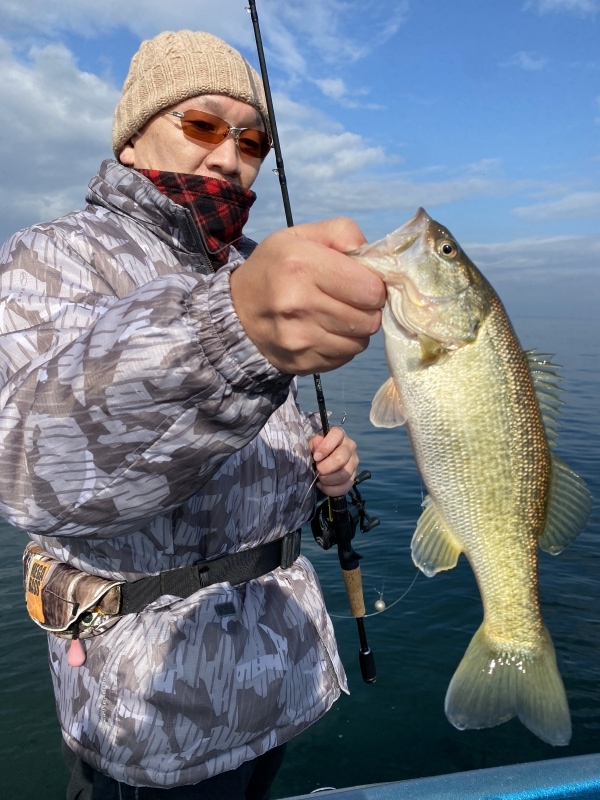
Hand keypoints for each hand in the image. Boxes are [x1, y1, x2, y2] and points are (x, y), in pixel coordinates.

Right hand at [230, 218, 385, 374]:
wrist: (235, 311)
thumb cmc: (275, 268)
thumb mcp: (301, 235)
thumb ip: (343, 233)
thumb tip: (375, 258)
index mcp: (301, 265)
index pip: (370, 289)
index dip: (374, 286)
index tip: (362, 282)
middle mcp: (298, 305)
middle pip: (369, 319)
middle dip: (368, 309)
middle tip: (352, 300)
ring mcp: (299, 339)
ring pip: (360, 342)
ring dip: (356, 329)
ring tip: (337, 315)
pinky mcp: (301, 363)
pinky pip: (344, 358)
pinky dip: (342, 346)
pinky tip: (325, 331)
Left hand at [310, 427, 358, 496]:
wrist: (323, 460)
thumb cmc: (317, 449)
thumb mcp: (312, 444)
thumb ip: (314, 443)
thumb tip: (317, 441)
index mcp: (339, 435)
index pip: (336, 435)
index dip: (325, 447)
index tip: (316, 457)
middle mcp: (350, 447)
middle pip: (341, 459)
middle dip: (325, 467)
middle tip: (317, 469)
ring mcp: (354, 462)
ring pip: (345, 474)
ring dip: (328, 480)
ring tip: (319, 478)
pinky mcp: (354, 476)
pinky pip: (346, 486)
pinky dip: (331, 489)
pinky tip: (322, 486)